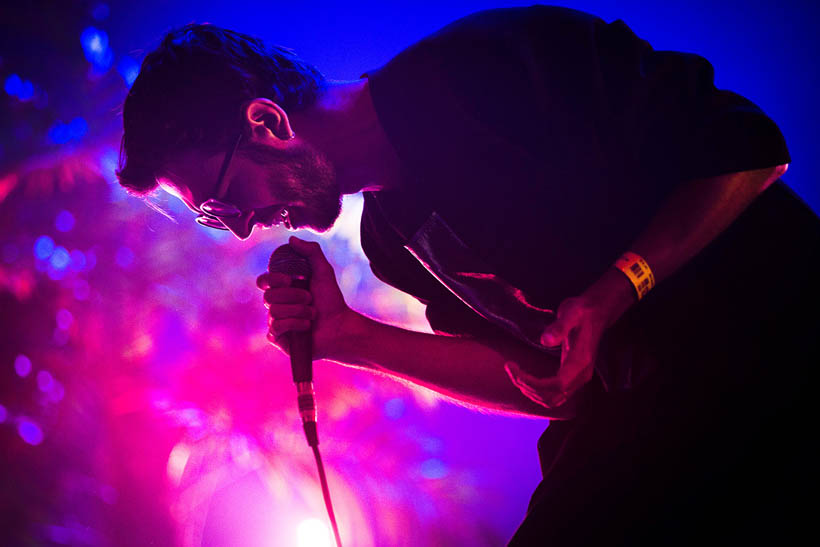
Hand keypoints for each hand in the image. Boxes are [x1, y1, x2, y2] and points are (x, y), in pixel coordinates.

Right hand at [256, 236, 353, 358]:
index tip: (289, 280)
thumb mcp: (323, 271)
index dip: (271, 279)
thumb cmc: (331, 301)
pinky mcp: (278, 338)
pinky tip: (306, 326)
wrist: (339, 326)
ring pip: (274, 312)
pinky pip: (275, 329)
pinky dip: (294, 325)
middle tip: (310, 299)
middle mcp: (277, 305)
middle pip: (268, 297)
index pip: (264, 281)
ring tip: (312, 315)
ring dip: (298, 311)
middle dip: (293, 297)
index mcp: (283, 289)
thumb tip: (291, 239)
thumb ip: (311, 252)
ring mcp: (276, 322)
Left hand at [505, 268, 635, 407]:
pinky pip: (555, 396)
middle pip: (551, 396)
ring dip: (531, 392)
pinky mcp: (573, 378)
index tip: (513, 367)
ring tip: (515, 374)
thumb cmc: (582, 311)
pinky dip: (538, 392)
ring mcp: (578, 379)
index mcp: (581, 362)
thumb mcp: (571, 313)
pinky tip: (525, 379)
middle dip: (527, 386)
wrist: (596, 313)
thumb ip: (559, 327)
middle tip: (510, 367)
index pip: (557, 385)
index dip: (533, 382)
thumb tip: (545, 340)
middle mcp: (581, 375)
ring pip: (552, 400)